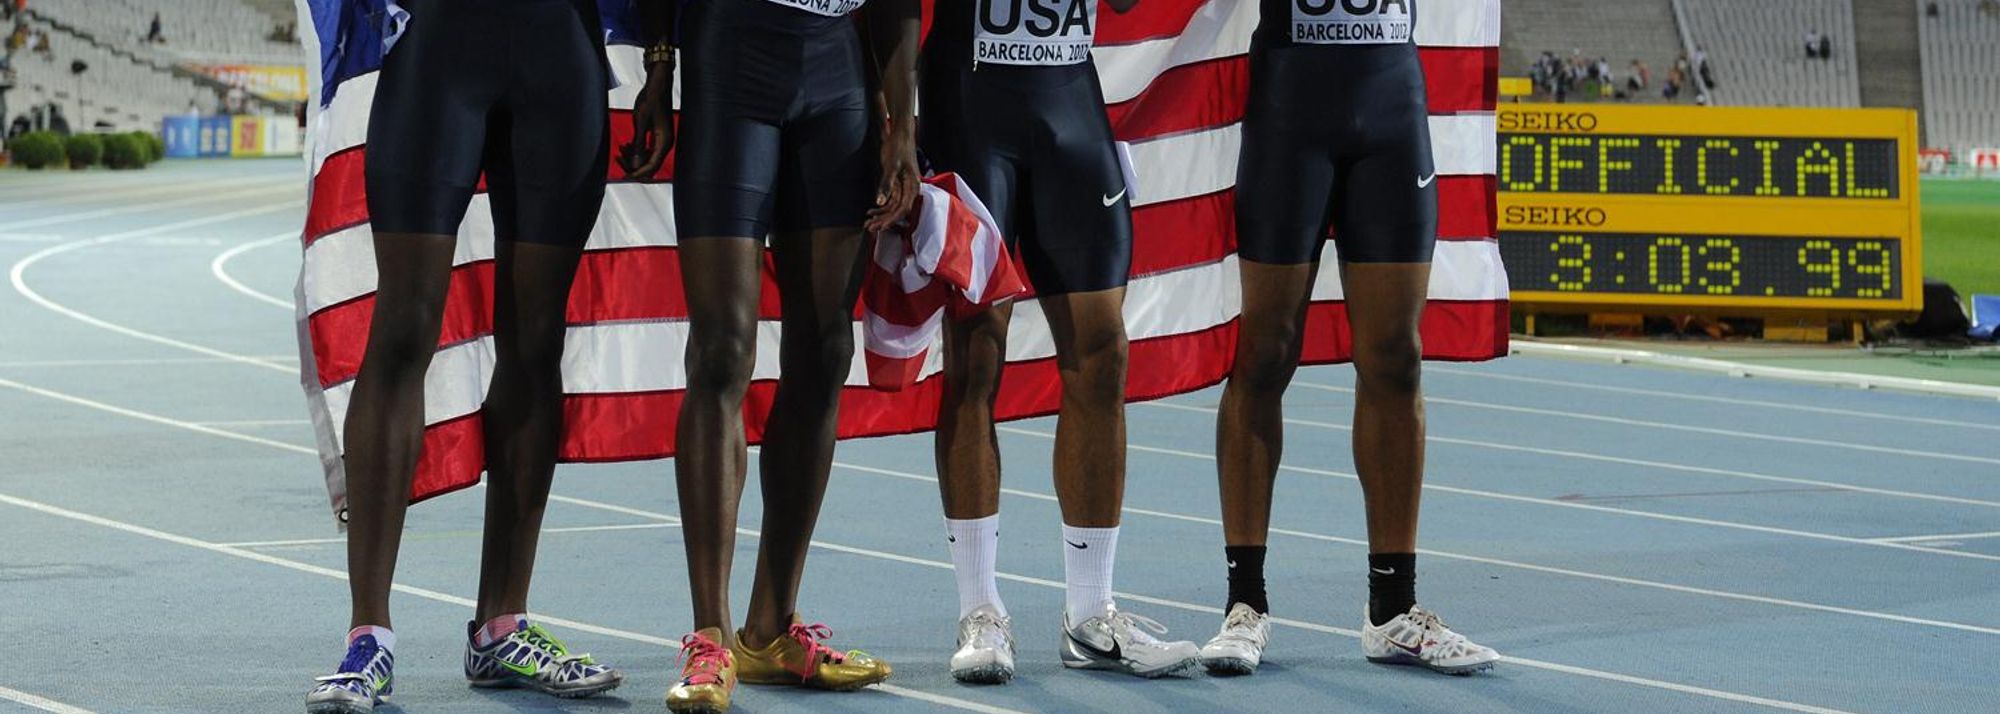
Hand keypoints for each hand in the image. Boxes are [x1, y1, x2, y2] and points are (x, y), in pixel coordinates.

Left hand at [621, 62, 674, 178]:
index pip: (651, 166)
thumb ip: (638, 145)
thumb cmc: (650, 101)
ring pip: (649, 157)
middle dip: (634, 165)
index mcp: (664, 142)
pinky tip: (628, 144)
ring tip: (622, 149)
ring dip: (635, 156)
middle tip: (619, 159)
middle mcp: (666, 143)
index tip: (624, 176)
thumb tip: (635, 164)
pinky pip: (648, 149)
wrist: (657, 86)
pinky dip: (638, 149)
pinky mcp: (658, 135)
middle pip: (651, 164)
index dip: (637, 173)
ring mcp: (663, 139)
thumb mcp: (640, 123)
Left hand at [865, 124, 919, 232]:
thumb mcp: (891, 166)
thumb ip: (886, 185)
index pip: (903, 209)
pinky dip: (881, 207)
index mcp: (913, 186)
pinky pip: (891, 201)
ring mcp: (904, 188)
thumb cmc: (898, 147)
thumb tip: (879, 202)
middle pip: (897, 211)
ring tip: (868, 223)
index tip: (879, 227)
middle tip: (869, 228)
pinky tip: (871, 211)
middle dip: (884, 220)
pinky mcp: (898, 185)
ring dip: (881, 215)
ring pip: (893, 207)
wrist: (901, 134)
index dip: (891, 219)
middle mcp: (910, 190)